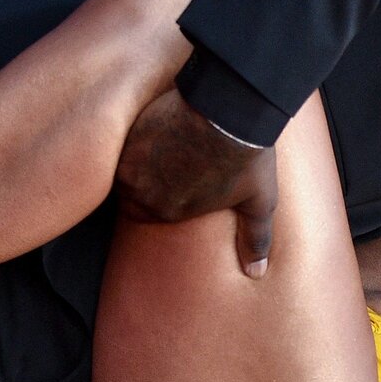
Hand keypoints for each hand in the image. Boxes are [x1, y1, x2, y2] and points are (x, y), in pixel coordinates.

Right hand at [113, 88, 277, 276]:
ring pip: (125, 169)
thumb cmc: (248, 156)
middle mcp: (142, 192)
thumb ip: (254, 240)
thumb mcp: (258, 202)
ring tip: (162, 145)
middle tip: (166, 163)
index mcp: (168, 213)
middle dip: (144, 182)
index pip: (146, 214)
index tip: (172, 183)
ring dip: (137, 160)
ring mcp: (132, 162)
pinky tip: (155, 129)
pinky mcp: (128, 133)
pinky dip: (134, 138)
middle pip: (132, 193)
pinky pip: (122, 142)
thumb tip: (255, 273)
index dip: (159, 198)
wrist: (232, 108)